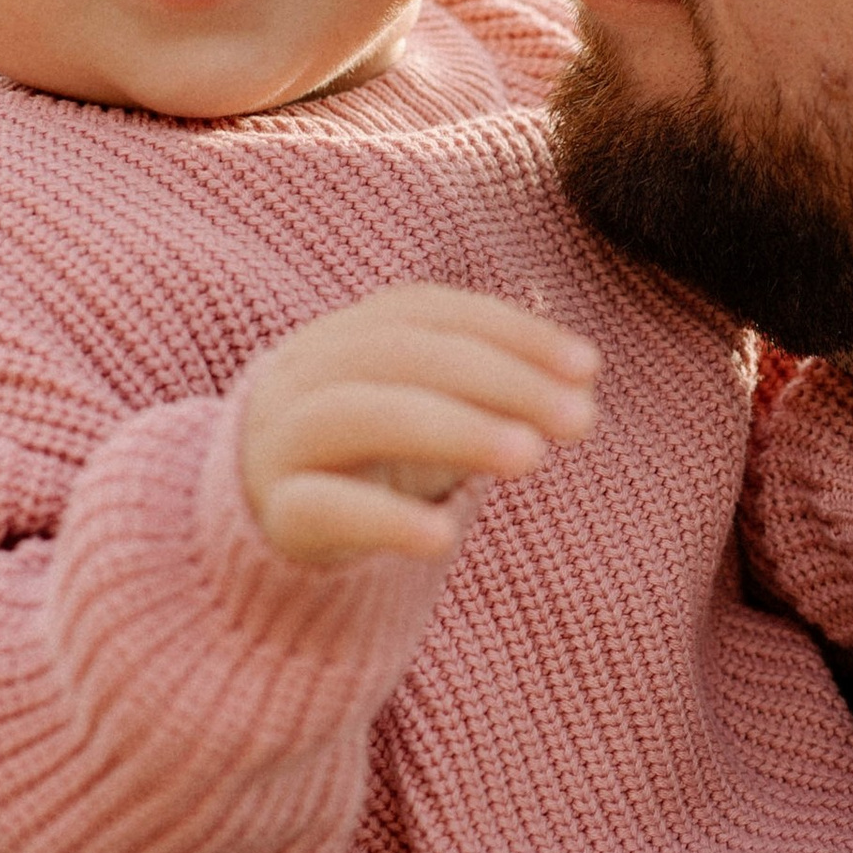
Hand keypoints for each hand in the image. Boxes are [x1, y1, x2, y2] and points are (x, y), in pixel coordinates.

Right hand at [237, 285, 598, 568]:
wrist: (265, 521)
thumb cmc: (369, 455)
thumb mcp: (431, 411)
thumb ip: (496, 391)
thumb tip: (583, 385)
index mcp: (347, 334)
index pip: (430, 312)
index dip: (511, 331)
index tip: (588, 367)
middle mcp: (308, 372)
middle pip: (402, 354)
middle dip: (500, 379)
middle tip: (579, 419)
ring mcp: (282, 440)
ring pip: (360, 415)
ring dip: (455, 428)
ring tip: (531, 458)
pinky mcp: (274, 515)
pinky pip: (323, 508)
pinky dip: (384, 520)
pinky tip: (443, 540)